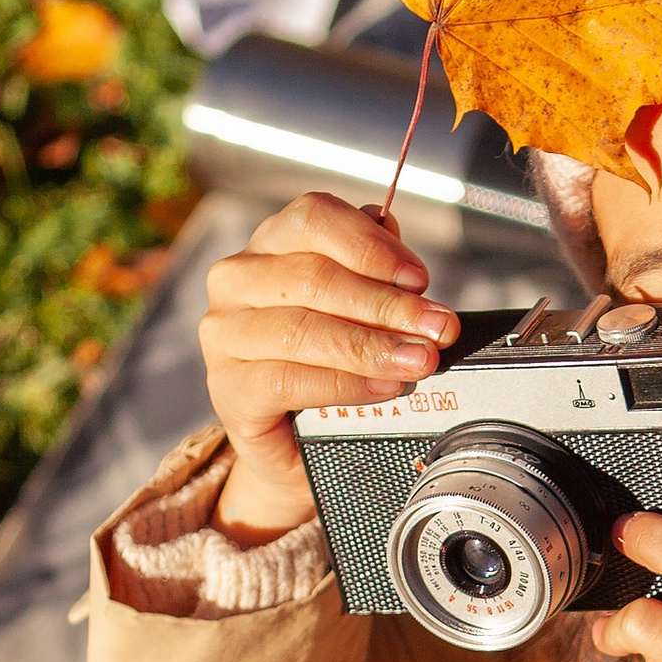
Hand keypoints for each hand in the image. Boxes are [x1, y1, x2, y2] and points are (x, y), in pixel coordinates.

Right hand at [197, 194, 458, 543]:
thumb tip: (393, 230)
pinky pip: (288, 380)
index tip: (418, 279)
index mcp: (268, 246)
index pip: (313, 218)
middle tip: (437, 328)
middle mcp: (237, 282)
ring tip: (418, 360)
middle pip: (315, 278)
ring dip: (371, 346)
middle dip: (388, 305)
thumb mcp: (351, 308)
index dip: (372, 245)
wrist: (293, 443)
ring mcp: (225, 336)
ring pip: (303, 330)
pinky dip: (344, 384)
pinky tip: (382, 387)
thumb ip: (369, 267)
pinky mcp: (229, 388)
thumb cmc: (322, 363)